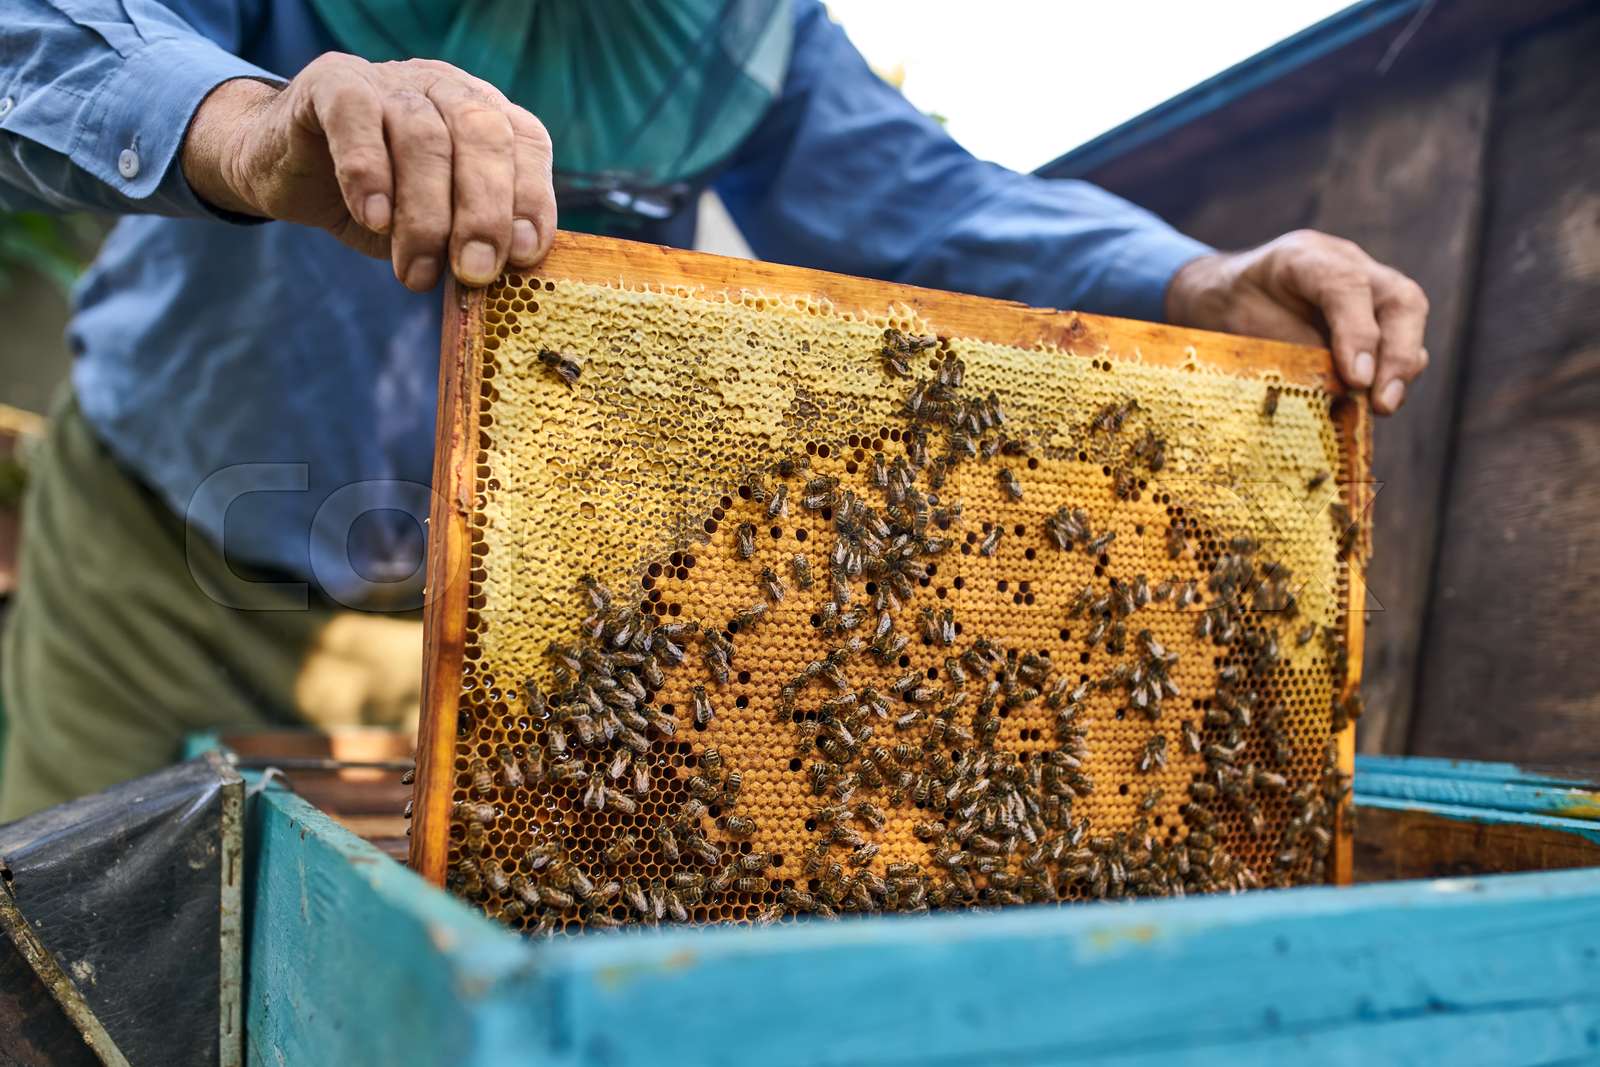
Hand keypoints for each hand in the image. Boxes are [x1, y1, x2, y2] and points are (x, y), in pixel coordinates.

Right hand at [181, 54, 555, 290]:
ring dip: (424, 214)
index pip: (526, 142)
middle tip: (474, 272)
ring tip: (415, 272)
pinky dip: (368, 172)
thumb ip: (468, 240)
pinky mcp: (332, 83)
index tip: (524, 256)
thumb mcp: (435, 227)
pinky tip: (373, 218)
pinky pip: (356, 118)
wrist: (285, 167)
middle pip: (481, 133)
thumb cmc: (378, 204)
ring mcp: (390, 80)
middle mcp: (444, 89)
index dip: (532, 198)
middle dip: (484, 210)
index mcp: (484, 115)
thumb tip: (504, 278)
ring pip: (421, 135)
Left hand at [1164, 230, 1428, 414]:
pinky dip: (1396, 371)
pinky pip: (1401, 337)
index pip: (1344, 284)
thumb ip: (1287, 348)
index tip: (1357, 379)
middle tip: (1382, 402)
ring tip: (1383, 406)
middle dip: (1397, 353)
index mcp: (1304, 258)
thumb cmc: (1231, 309)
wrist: (1228, 294)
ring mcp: (1367, 285)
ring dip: (1403, 365)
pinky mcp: (1375, 313)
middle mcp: (1347, 264)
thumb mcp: (1239, 325)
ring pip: (1408, 314)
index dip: (1356, 332)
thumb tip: (1334, 391)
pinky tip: (1379, 402)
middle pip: (1398, 298)